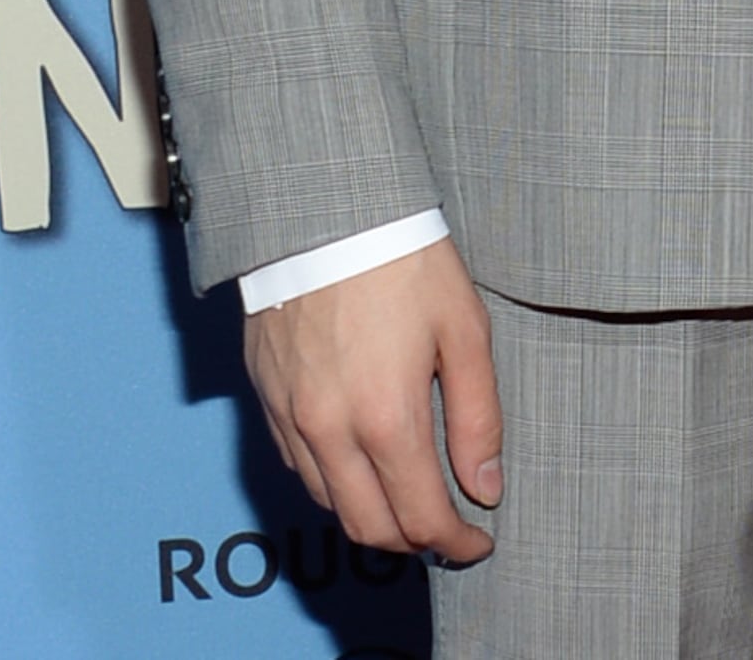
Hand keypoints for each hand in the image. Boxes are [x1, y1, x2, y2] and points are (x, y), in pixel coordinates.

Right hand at [243, 236, 502, 558]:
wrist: (325, 210)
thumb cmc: (403, 259)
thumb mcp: (463, 328)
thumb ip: (477, 416)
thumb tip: (486, 484)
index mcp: (385, 417)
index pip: (421, 516)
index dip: (455, 542)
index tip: (478, 540)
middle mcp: (329, 430)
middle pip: (369, 527)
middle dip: (414, 541)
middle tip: (448, 530)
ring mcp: (291, 418)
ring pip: (330, 503)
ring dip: (372, 514)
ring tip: (409, 495)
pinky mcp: (266, 399)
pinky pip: (299, 466)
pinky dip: (335, 482)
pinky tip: (362, 460)